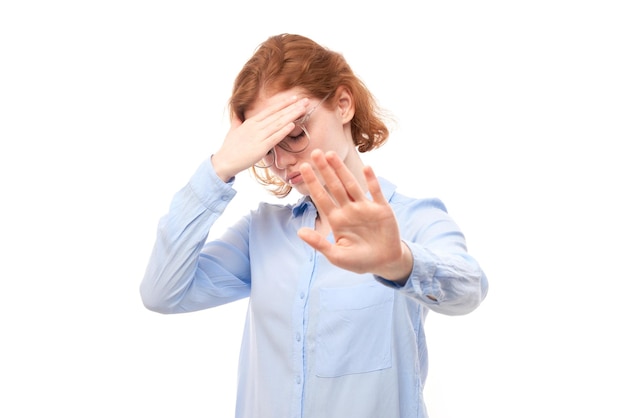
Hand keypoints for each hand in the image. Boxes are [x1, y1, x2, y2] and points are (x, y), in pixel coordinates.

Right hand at [212, 96, 308, 180]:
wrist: (224, 161)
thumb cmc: (229, 147)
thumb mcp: (233, 129)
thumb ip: (238, 120)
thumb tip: (238, 114)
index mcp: (251, 122)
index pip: (270, 110)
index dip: (283, 103)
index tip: (294, 98)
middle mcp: (256, 126)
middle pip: (278, 114)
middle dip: (293, 107)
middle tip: (306, 100)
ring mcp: (258, 136)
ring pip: (278, 123)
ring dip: (292, 116)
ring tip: (303, 109)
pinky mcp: (260, 148)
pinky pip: (274, 138)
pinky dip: (283, 131)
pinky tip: (292, 125)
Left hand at [297, 150, 412, 281]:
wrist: (384, 263)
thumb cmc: (359, 261)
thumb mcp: (336, 256)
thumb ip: (319, 244)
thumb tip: (299, 232)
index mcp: (337, 219)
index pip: (321, 197)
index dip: (313, 183)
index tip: (304, 168)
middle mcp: (349, 209)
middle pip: (334, 186)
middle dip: (325, 170)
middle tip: (315, 152)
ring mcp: (365, 207)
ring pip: (351, 185)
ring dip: (342, 170)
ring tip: (332, 154)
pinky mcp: (382, 209)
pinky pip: (375, 192)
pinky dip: (371, 180)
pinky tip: (366, 168)